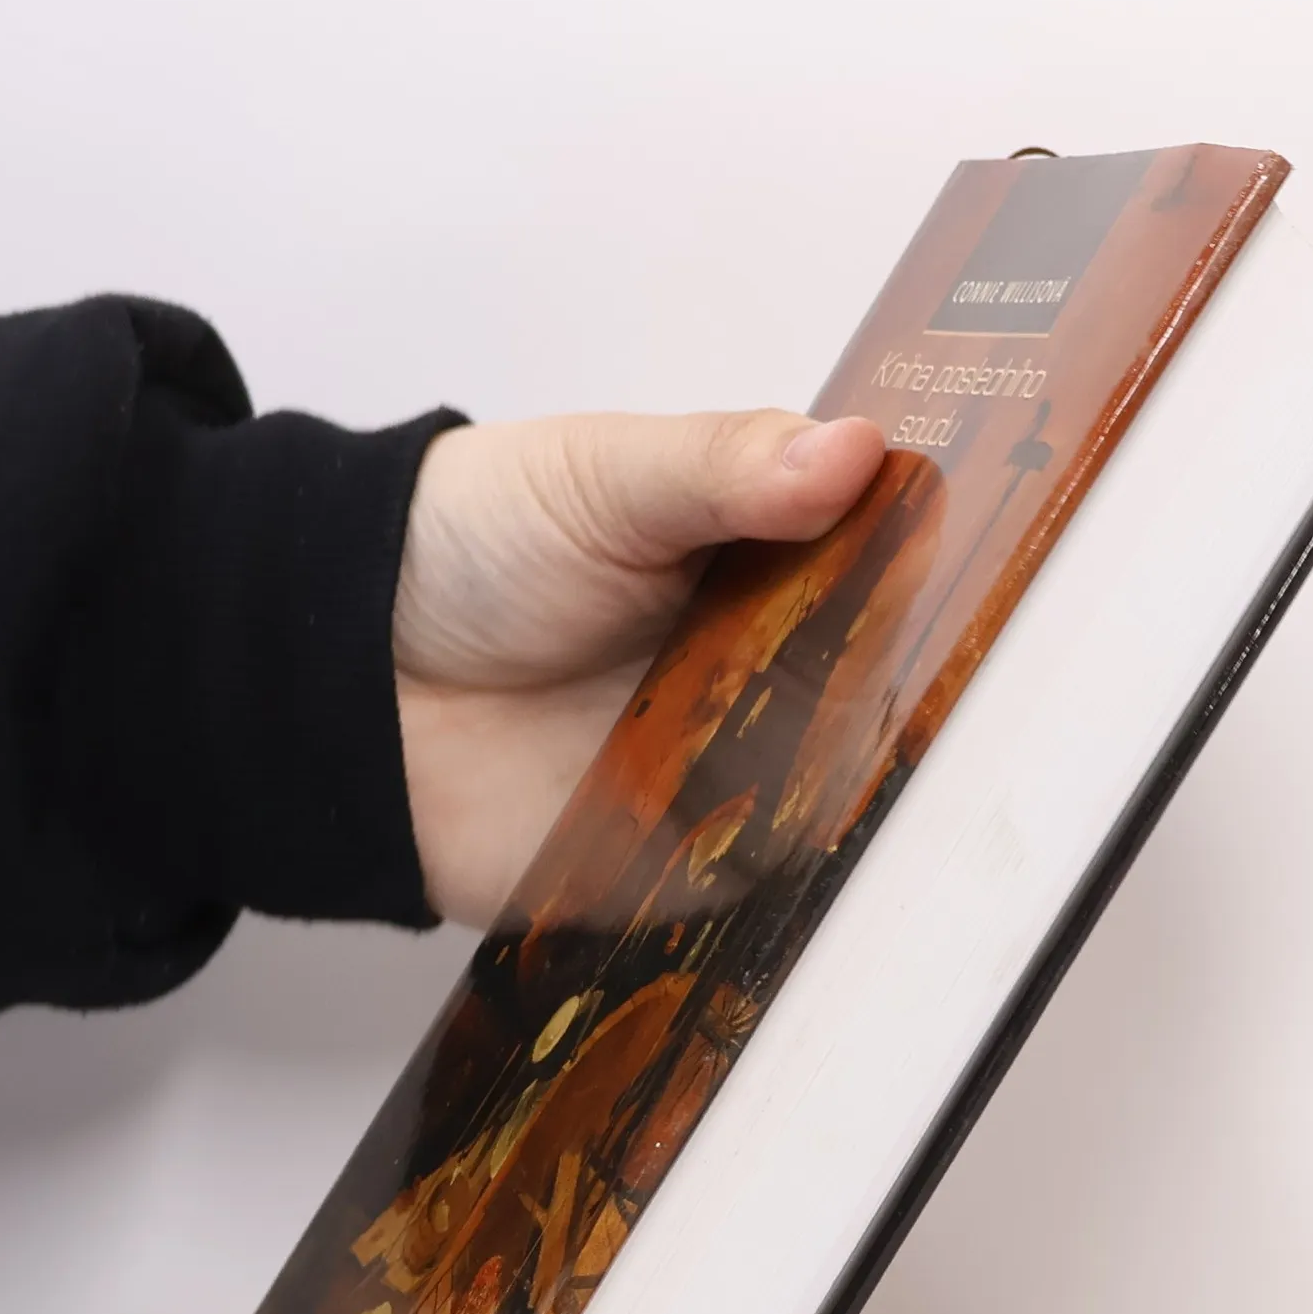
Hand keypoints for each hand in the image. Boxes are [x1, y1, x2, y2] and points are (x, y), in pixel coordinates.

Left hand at [393, 410, 886, 926]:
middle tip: (899, 653)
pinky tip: (782, 809)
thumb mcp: (602, 478)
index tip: (964, 552)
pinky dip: (785, 846)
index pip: (882, 565)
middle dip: (896, 672)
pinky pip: (771, 866)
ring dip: (848, 761)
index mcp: (766, 561)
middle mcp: (772, 664)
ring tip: (832, 728)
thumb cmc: (472, 549)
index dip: (924, 561)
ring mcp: (740, 765)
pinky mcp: (697, 857)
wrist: (348, 682)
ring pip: (840, 776)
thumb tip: (857, 448)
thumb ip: (726, 468)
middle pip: (880, 679)